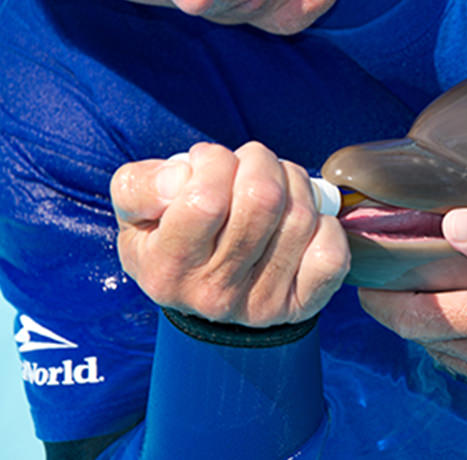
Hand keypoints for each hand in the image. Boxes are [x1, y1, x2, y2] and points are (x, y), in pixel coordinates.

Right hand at [111, 141, 348, 325]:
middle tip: (251, 164)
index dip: (215, 162)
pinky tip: (303, 221)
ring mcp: (261, 303)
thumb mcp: (134, 212)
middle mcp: (214, 293)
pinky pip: (332, 255)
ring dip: (294, 183)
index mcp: (167, 268)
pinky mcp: (301, 305)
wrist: (202, 296)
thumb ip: (139, 185)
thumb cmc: (169, 239)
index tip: (211, 161)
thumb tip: (184, 176)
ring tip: (276, 184)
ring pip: (300, 217)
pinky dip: (326, 225)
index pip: (206, 199)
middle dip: (261, 162)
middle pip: (262, 200)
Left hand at [359, 209, 466, 413]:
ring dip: (436, 322)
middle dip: (405, 302)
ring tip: (445, 282)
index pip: (414, 315)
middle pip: (423, 334)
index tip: (370, 268)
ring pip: (445, 353)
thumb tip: (452, 225)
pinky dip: (465, 341)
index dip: (381, 294)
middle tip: (404, 264)